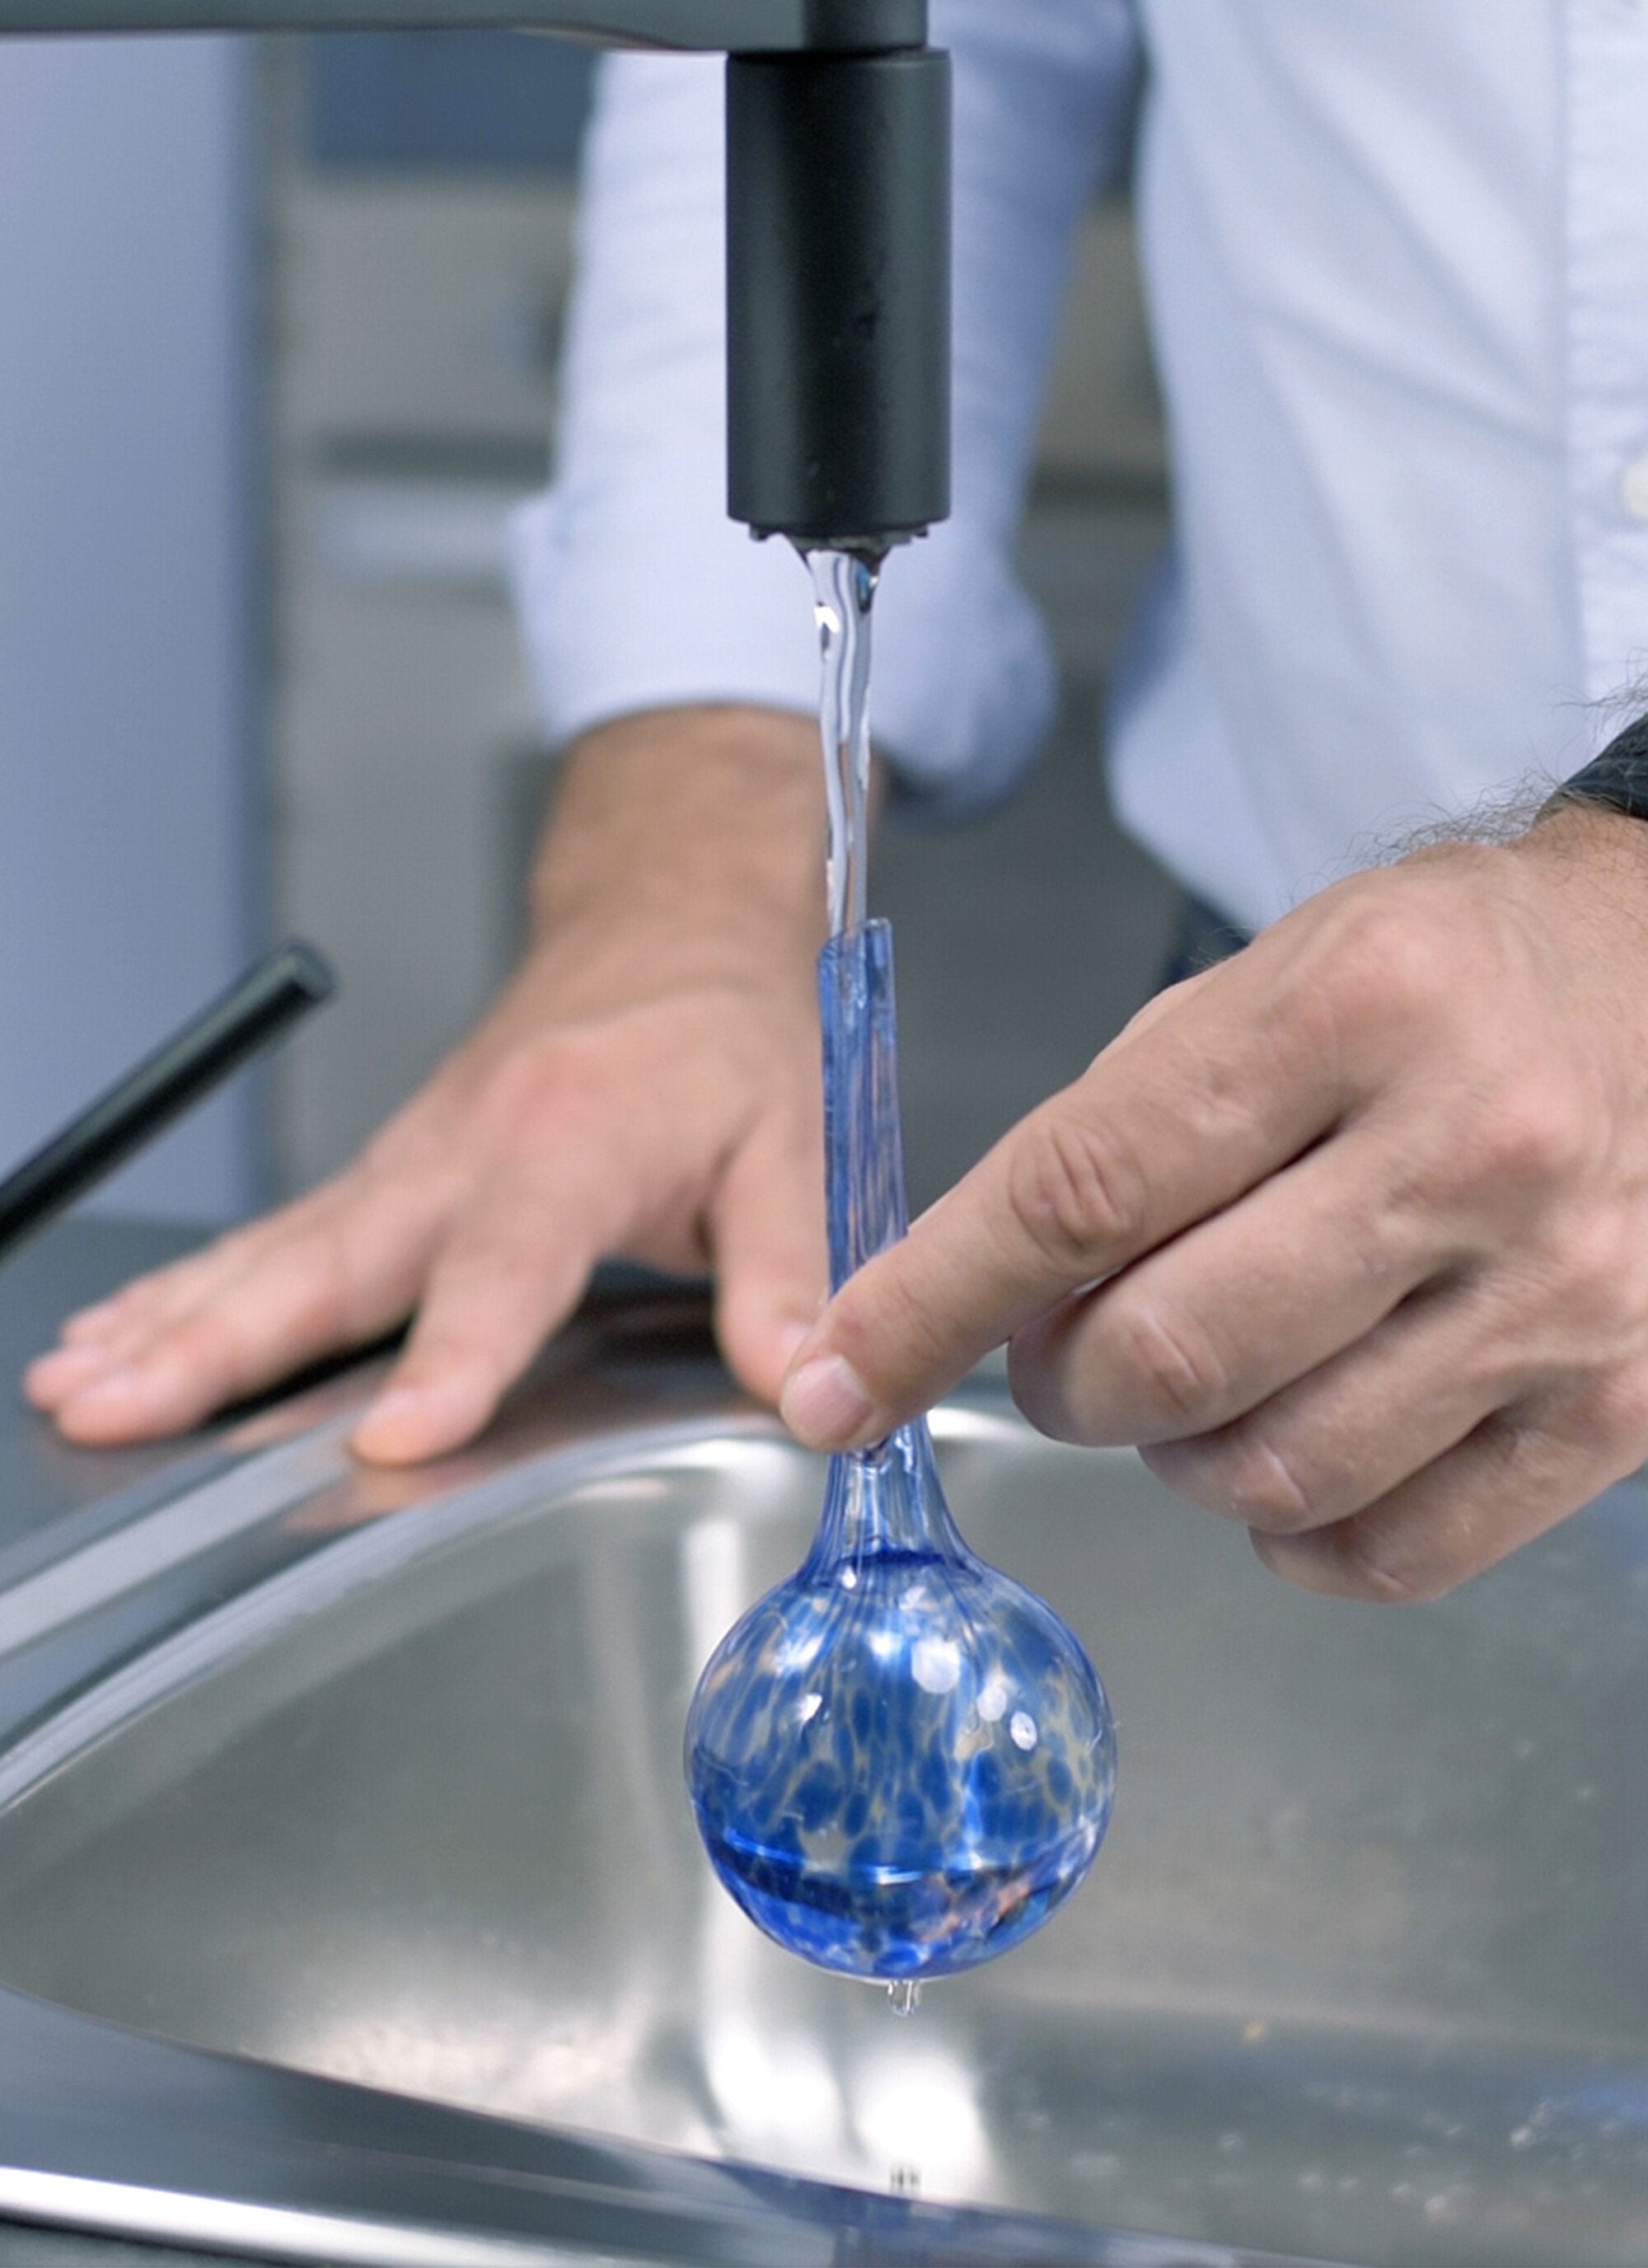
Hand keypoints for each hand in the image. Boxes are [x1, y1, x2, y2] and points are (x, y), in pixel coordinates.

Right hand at [26, 709, 828, 1463]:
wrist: (665, 926)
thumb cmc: (724, 1031)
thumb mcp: (795, 1143)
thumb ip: (790, 1272)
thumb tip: (807, 1389)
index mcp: (572, 1141)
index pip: (505, 1264)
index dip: (455, 1355)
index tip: (401, 1436)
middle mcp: (465, 1149)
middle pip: (332, 1257)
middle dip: (219, 1340)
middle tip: (119, 1403)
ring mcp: (411, 1159)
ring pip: (277, 1249)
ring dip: (173, 1318)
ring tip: (78, 1384)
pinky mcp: (389, 1174)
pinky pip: (279, 1238)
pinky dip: (192, 1287)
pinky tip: (123, 1334)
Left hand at [781, 808, 1647, 1598]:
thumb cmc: (1447, 975)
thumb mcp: (1264, 979)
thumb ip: (1117, 1137)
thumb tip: (974, 1308)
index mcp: (1354, 1009)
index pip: (1078, 1192)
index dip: (928, 1305)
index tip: (839, 1381)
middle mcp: (1475, 1151)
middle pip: (1167, 1355)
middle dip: (1058, 1383)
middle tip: (1063, 1353)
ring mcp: (1559, 1294)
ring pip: (1270, 1473)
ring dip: (1174, 1457)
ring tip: (1199, 1382)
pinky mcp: (1618, 1407)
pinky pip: (1392, 1549)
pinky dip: (1294, 1532)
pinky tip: (1294, 1444)